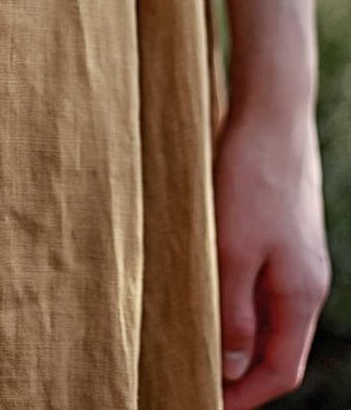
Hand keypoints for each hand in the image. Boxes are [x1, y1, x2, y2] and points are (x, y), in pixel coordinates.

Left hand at [214, 111, 331, 409]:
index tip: (205, 400)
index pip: (280, 370)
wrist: (271, 115)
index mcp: (302, 294)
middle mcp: (306, 281)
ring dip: (234, 330)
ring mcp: (297, 255)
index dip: (245, 395)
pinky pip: (261, 282)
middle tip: (190, 370)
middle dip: (238, 368)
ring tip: (190, 334)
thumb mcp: (231, 251)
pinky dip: (235, 296)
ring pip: (266, 313)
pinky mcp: (281, 232)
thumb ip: (232, 312)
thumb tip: (231, 367)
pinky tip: (203, 287)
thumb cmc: (250, 179)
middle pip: (275, 346)